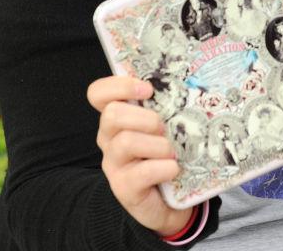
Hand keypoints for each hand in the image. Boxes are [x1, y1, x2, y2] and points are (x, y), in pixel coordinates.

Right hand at [87, 75, 192, 236]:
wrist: (167, 200)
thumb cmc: (165, 153)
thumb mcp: (161, 125)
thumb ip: (162, 105)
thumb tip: (184, 83)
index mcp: (116, 117)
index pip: (98, 93)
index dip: (119, 86)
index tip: (148, 89)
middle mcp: (109, 138)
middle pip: (112, 114)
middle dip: (145, 117)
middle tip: (163, 127)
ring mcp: (113, 163)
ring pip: (126, 142)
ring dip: (157, 145)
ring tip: (171, 151)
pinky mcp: (123, 188)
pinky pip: (142, 172)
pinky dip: (163, 167)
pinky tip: (173, 169)